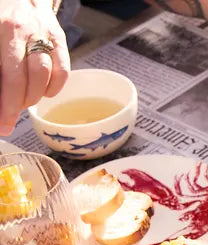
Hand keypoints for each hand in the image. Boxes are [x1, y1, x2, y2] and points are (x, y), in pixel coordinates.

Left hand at [0, 0, 69, 135]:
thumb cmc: (0, 17)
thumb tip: (1, 100)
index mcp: (2, 30)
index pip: (8, 78)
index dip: (6, 105)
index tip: (3, 125)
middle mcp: (23, 32)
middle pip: (26, 80)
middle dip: (17, 106)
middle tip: (9, 118)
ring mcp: (43, 35)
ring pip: (45, 77)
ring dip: (34, 97)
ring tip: (23, 101)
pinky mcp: (59, 39)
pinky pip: (63, 72)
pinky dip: (54, 88)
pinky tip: (43, 91)